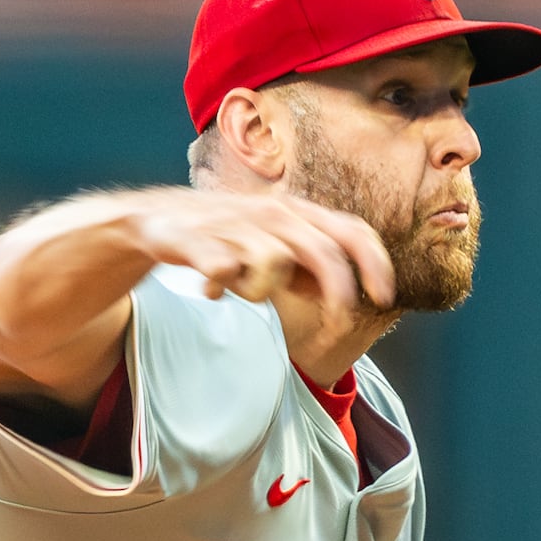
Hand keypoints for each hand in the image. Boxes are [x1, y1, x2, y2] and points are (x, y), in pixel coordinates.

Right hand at [131, 190, 395, 326]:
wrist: (155, 221)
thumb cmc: (228, 236)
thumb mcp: (277, 246)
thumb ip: (310, 268)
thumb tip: (346, 294)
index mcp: (297, 212)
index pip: (351, 231)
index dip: (374, 263)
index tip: (385, 298)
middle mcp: (272, 213)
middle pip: (323, 253)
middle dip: (337, 295)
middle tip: (337, 328)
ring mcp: (235, 223)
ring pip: (273, 266)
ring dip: (260, 290)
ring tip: (237, 287)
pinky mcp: (198, 238)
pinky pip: (224, 268)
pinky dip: (220, 283)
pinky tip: (208, 288)